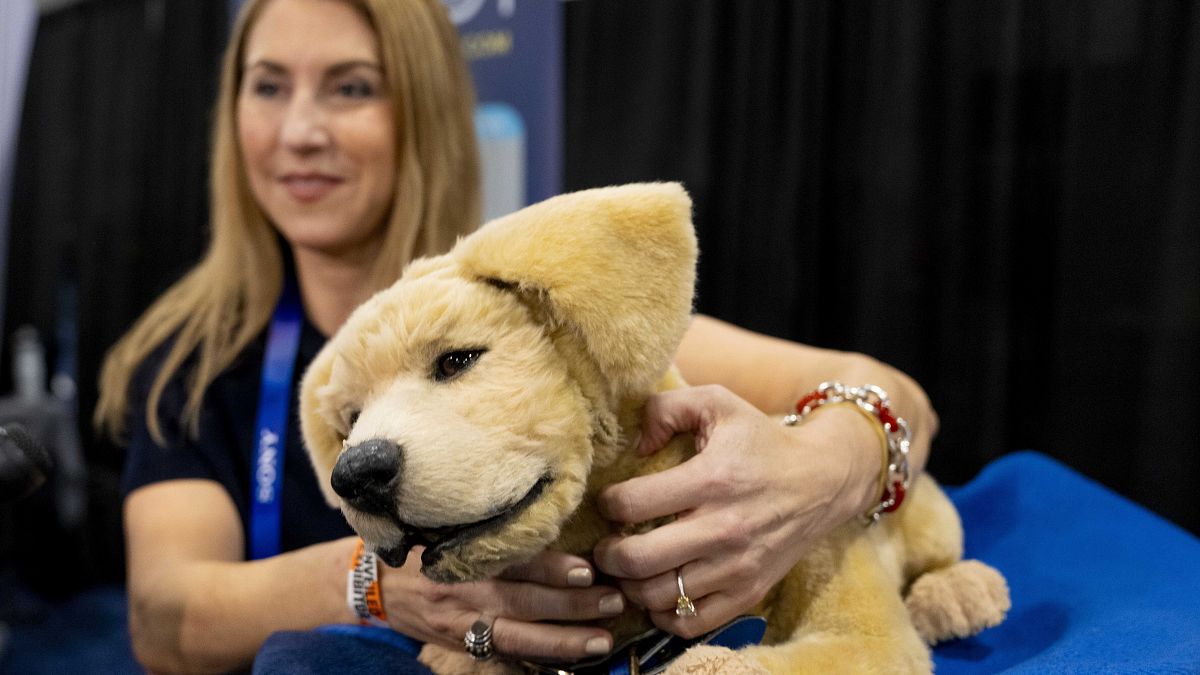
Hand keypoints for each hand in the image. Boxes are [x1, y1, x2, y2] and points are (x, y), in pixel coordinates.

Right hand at [378, 547, 624, 660]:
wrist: (373, 585)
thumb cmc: (421, 546)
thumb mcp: (445, 525)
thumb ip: (487, 526)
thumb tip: (547, 514)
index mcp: (461, 553)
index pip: (512, 561)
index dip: (551, 567)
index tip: (587, 568)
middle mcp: (463, 591)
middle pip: (523, 601)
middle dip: (571, 605)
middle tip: (613, 601)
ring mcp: (462, 624)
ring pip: (518, 637)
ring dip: (563, 640)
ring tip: (602, 639)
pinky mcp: (462, 645)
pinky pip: (504, 654)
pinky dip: (539, 657)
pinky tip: (572, 657)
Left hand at [594, 384, 879, 637]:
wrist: (824, 481)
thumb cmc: (761, 441)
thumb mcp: (717, 403)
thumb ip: (666, 407)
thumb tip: (635, 444)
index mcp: (711, 480)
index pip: (631, 504)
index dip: (607, 503)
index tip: (609, 501)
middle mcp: (723, 529)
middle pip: (637, 560)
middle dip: (606, 554)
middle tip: (606, 543)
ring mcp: (737, 567)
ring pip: (657, 597)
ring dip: (630, 585)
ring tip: (629, 567)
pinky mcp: (748, 593)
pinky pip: (689, 622)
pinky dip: (663, 613)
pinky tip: (659, 589)